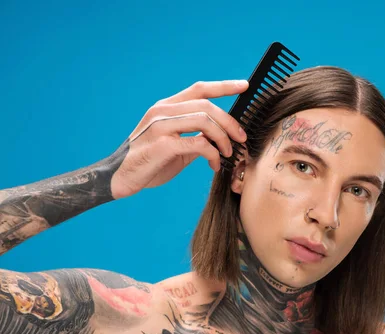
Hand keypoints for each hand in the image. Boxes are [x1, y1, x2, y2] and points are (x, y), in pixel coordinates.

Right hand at [108, 80, 248, 198]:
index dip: (224, 86)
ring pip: (204, 121)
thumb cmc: (150, 161)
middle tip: (241, 138)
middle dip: (230, 122)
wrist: (120, 177)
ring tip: (227, 153)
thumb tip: (222, 135)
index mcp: (166, 107)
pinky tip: (214, 164)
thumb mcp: (176, 144)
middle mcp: (162, 112)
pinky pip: (198, 144)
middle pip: (207, 106)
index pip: (199, 89)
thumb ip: (196, 136)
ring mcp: (160, 127)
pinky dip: (212, 154)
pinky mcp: (162, 145)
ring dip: (223, 139)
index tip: (244, 86)